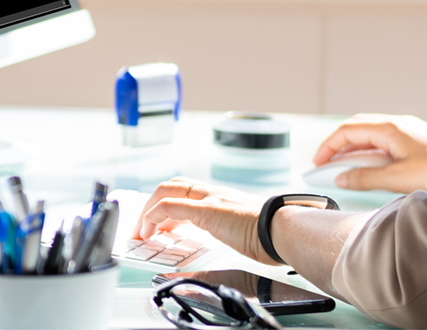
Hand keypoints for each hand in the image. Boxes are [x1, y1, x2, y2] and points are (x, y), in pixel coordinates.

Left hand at [132, 177, 273, 263]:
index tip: (157, 224)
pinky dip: (152, 217)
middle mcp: (212, 193)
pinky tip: (149, 232)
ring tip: (141, 233)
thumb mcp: (241, 230)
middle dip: (150, 205)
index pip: (185, 190)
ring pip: (165, 192)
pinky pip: (169, 207)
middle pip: (170, 186)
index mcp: (220, 197)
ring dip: (147, 211)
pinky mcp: (206, 209)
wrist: (284, 230)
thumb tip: (227, 239)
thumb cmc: (270, 235)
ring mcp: (209, 198)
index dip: (166, 204)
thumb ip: (227, 229)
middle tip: (142, 228)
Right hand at [312, 113, 426, 192]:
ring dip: (354, 150)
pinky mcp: (416, 141)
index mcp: (390, 128)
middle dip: (338, 146)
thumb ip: (366, 178)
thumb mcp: (398, 178)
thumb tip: (341, 177)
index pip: (348, 131)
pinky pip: (384, 142)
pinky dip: (370, 153)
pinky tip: (370, 169)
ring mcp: (407, 131)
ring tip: (345, 170)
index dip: (328, 146)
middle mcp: (397, 124)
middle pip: (357, 128)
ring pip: (371, 135)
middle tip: (326, 165)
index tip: (317, 163)